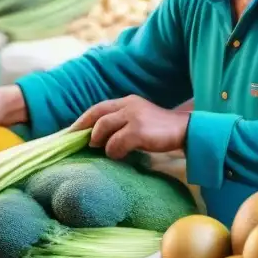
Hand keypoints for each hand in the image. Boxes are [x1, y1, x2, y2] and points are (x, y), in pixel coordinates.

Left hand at [72, 95, 188, 158]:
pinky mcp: (138, 130)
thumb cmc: (162, 130)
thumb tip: (98, 138)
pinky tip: (120, 155)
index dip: (83, 120)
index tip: (71, 132)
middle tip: (79, 144)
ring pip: (103, 128)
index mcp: (128, 101)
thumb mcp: (140, 119)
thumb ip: (122, 122)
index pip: (98, 108)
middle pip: (97, 115)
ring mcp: (134, 116)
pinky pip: (115, 143)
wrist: (187, 131)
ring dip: (100, 142)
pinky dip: (114, 152)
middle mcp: (129, 105)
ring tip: (105, 151)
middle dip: (85, 130)